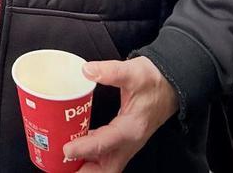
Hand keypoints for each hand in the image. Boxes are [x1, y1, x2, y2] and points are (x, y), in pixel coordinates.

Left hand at [64, 57, 179, 172]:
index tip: (66, 149)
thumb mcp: (134, 72)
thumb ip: (112, 71)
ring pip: (104, 166)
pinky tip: (72, 149)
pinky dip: (88, 157)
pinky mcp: (122, 141)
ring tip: (61, 160)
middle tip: (61, 163)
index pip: (106, 144)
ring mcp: (126, 144)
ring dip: (84, 166)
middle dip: (84, 171)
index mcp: (132, 128)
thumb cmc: (154, 80)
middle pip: (105, 168)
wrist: (171, 86)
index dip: (85, 148)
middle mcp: (129, 142)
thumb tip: (87, 70)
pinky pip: (104, 157)